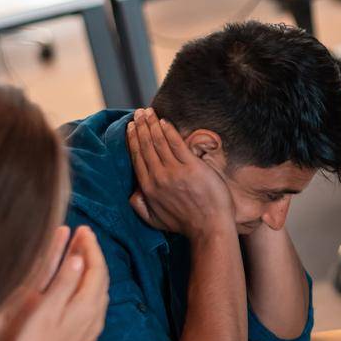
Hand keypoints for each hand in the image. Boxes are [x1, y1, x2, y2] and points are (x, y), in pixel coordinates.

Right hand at [0, 225, 109, 340]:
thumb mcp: (45, 311)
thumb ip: (63, 284)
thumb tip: (80, 258)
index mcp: (87, 306)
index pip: (96, 267)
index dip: (91, 246)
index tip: (83, 229)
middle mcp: (96, 315)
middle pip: (101, 277)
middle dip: (93, 254)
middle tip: (83, 235)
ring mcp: (92, 327)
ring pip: (98, 290)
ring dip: (91, 269)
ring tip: (80, 254)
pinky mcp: (85, 336)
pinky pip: (93, 302)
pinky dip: (88, 285)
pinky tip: (78, 285)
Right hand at [127, 107, 233, 239]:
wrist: (209, 228)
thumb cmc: (184, 224)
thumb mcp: (154, 220)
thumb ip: (140, 205)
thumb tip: (131, 192)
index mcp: (148, 188)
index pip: (137, 157)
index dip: (132, 140)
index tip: (130, 127)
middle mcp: (158, 177)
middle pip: (146, 146)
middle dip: (140, 127)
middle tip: (138, 113)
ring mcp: (175, 172)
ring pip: (159, 142)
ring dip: (152, 125)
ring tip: (148, 112)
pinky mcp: (192, 168)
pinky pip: (177, 144)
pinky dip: (169, 131)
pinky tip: (164, 122)